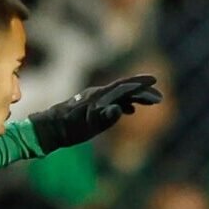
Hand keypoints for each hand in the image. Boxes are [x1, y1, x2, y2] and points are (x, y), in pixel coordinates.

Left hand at [28, 74, 162, 151]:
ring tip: (150, 104)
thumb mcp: (88, 125)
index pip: (123, 86)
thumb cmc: (69, 128)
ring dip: (136, 98)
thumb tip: (120, 108)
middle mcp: (98, 95)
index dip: (139, 83)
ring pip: (119, 95)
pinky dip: (125, 104)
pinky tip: (130, 111)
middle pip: (124, 90)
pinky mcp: (91, 106)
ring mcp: (94, 100)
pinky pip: (112, 101)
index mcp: (99, 96)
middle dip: (142, 93)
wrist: (49, 129)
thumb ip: (105, 117)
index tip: (155, 80)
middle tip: (159, 98)